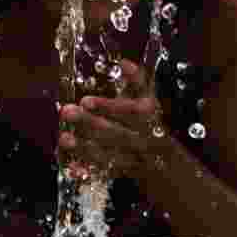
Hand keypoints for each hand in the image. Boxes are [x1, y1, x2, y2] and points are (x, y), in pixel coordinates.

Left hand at [57, 60, 168, 177]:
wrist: (172, 166)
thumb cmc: (155, 124)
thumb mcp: (151, 102)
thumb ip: (139, 83)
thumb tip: (124, 63)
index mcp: (152, 120)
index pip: (131, 113)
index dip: (108, 107)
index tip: (85, 100)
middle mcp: (145, 141)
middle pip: (117, 133)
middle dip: (90, 124)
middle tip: (67, 112)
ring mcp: (136, 160)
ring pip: (110, 155)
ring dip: (85, 147)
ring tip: (64, 138)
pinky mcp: (126, 173)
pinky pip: (105, 173)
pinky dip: (88, 170)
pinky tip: (71, 165)